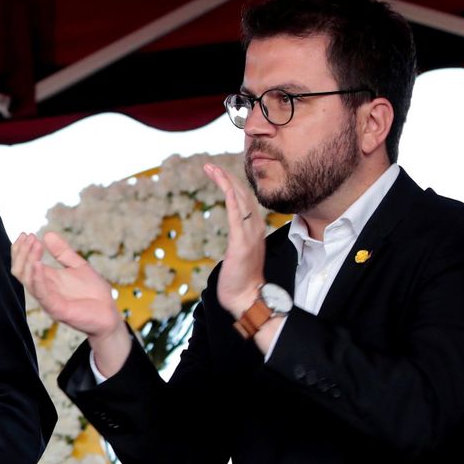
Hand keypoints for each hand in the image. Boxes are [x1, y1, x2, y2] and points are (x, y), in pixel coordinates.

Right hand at [10, 232, 120, 340]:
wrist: (109, 315)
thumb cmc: (94, 294)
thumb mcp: (79, 266)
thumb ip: (63, 252)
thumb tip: (47, 234)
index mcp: (47, 280)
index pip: (24, 264)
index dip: (21, 249)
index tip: (26, 234)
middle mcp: (43, 290)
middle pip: (20, 271)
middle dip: (22, 252)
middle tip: (29, 237)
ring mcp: (48, 300)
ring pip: (27, 281)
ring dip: (28, 260)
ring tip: (35, 244)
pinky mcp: (56, 309)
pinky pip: (41, 293)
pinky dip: (37, 278)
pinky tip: (38, 263)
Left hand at [203, 163, 266, 318]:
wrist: (247, 298)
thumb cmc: (239, 279)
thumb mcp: (239, 254)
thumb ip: (238, 240)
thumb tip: (234, 235)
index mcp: (253, 230)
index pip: (245, 200)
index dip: (233, 185)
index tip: (219, 173)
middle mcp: (254, 228)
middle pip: (242, 195)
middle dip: (226, 177)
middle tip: (209, 166)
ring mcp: (249, 235)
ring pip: (240, 200)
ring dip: (226, 182)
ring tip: (211, 169)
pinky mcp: (241, 243)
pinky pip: (238, 216)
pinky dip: (232, 199)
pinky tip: (225, 186)